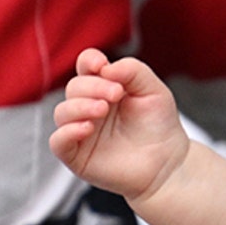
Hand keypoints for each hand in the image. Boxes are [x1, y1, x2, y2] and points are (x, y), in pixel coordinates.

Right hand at [49, 48, 188, 200]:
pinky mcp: (77, 155)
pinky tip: (87, 128)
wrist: (167, 163)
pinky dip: (67, 132)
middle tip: (116, 94)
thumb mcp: (154, 90)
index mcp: (105, 87)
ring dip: (80, 106)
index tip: (101, 64)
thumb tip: (106, 66)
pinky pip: (58, 141)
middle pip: (74, 87)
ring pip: (62, 112)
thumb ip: (133, 70)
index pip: (86, 66)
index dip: (89, 61)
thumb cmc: (159, 126)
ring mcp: (81, 131)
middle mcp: (89, 107)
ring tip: (103, 109)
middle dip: (93, 87)